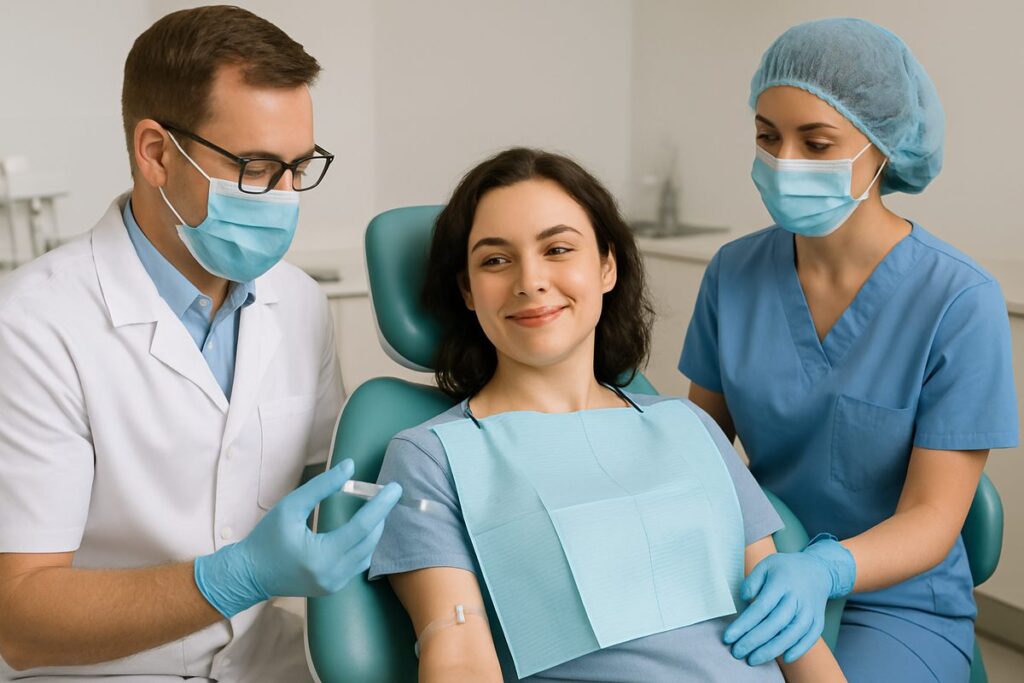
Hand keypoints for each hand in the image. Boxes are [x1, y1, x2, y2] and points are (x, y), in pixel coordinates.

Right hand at [193, 459, 400, 617]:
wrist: (248, 574)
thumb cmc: (266, 538)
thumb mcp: (291, 506)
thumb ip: (322, 486)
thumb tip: (350, 467)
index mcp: (322, 556)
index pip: (362, 527)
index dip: (381, 505)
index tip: (394, 488)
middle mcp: (332, 575)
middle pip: (370, 541)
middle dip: (380, 516)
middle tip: (384, 494)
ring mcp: (334, 585)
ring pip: (368, 555)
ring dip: (374, 531)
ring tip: (375, 508)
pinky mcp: (333, 587)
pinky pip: (358, 564)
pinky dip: (364, 545)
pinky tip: (363, 528)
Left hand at [723, 536, 854, 665]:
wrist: (817, 570)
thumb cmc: (785, 569)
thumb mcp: (766, 565)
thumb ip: (752, 581)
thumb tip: (744, 599)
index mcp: (781, 583)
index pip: (760, 607)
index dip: (744, 625)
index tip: (728, 637)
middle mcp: (797, 598)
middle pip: (775, 624)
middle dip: (754, 641)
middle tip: (737, 652)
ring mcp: (809, 610)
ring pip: (792, 634)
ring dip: (772, 650)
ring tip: (753, 659)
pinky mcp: (818, 620)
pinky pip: (810, 638)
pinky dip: (799, 650)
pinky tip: (785, 659)